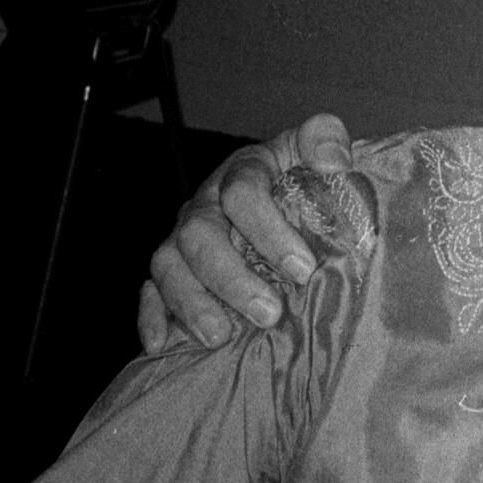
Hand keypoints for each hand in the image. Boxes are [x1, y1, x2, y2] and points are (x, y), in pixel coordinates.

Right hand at [135, 113, 356, 351]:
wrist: (285, 193)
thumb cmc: (302, 177)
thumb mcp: (315, 148)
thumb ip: (325, 138)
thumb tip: (334, 160)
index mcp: (242, 173)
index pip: (241, 194)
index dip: (269, 231)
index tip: (304, 268)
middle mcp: (205, 205)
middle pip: (199, 236)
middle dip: (232, 278)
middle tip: (270, 314)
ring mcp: (182, 238)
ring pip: (169, 266)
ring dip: (191, 302)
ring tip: (220, 337)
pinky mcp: (172, 269)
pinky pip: (149, 291)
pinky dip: (152, 317)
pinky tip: (162, 344)